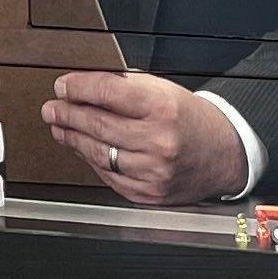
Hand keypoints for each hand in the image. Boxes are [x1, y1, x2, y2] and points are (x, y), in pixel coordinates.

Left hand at [42, 67, 245, 207]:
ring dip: (73, 138)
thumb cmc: (193, 120)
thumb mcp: (165, 92)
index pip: (108, 93)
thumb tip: (84, 88)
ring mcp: (152, 170)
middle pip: (98, 124)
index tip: (62, 86)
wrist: (225, 155)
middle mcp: (158, 141)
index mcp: (163, 108)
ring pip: (99, 153)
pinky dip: (91, 160)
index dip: (78, 88)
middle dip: (68, 114)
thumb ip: (126, 89)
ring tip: (59, 126)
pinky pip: (108, 175)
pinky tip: (81, 148)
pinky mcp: (147, 192)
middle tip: (52, 108)